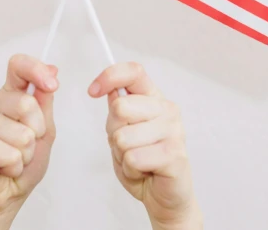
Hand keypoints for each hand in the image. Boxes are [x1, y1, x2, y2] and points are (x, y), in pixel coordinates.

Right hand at [0, 54, 58, 229]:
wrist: (4, 195)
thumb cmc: (23, 163)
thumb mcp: (44, 130)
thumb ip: (45, 102)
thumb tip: (52, 71)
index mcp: (9, 95)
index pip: (18, 66)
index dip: (36, 70)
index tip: (52, 84)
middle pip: (26, 104)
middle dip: (36, 131)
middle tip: (25, 145)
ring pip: (21, 133)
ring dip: (25, 153)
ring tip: (12, 158)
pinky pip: (10, 154)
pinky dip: (14, 166)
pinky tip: (2, 167)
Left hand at [88, 62, 201, 229]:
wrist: (164, 196)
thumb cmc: (143, 162)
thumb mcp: (123, 130)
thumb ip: (118, 109)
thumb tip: (108, 88)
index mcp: (154, 98)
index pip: (133, 72)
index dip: (109, 77)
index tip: (92, 91)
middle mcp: (168, 110)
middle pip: (120, 107)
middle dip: (113, 131)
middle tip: (127, 145)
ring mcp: (174, 131)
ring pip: (123, 136)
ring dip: (122, 155)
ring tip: (137, 160)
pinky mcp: (174, 155)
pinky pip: (133, 158)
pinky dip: (130, 169)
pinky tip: (144, 171)